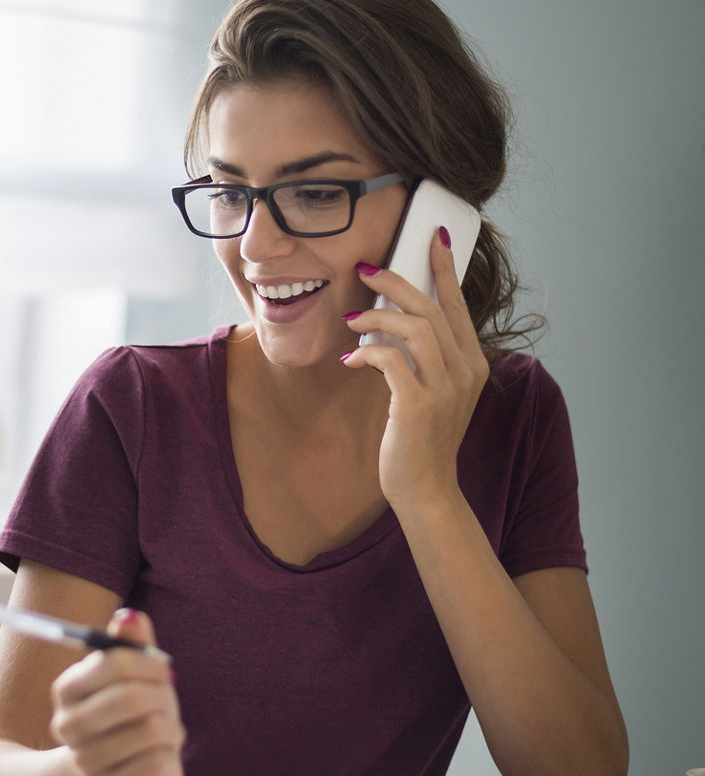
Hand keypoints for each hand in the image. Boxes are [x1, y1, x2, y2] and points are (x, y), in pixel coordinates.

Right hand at [49, 608, 184, 775]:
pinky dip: (170, 756)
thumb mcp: (135, 676)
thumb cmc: (133, 716)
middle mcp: (67, 726)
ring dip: (170, 728)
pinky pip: (158, 763)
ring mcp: (86, 762)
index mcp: (67, 689)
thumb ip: (133, 645)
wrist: (126, 774)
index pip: (115, 663)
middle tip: (167, 703)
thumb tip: (130, 617)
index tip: (163, 671)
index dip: (151, 664)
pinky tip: (158, 757)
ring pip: (151, 730)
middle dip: (163, 697)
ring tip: (163, 732)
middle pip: (132, 699)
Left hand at [342, 228, 488, 510]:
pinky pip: (390, 360)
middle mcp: (465, 371)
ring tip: (351, 319)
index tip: (432, 239)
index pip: (458, 306)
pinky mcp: (419, 405)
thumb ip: (422, 359)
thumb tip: (391, 325)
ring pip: (415, 328)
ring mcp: (445, 388)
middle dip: (396, 282)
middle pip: (432, 308)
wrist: (426, 489)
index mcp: (472, 363)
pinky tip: (351, 358)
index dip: (444, 270)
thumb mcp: (431, 392)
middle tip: (365, 270)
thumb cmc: (421, 439)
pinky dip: (367, 351)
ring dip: (377, 316)